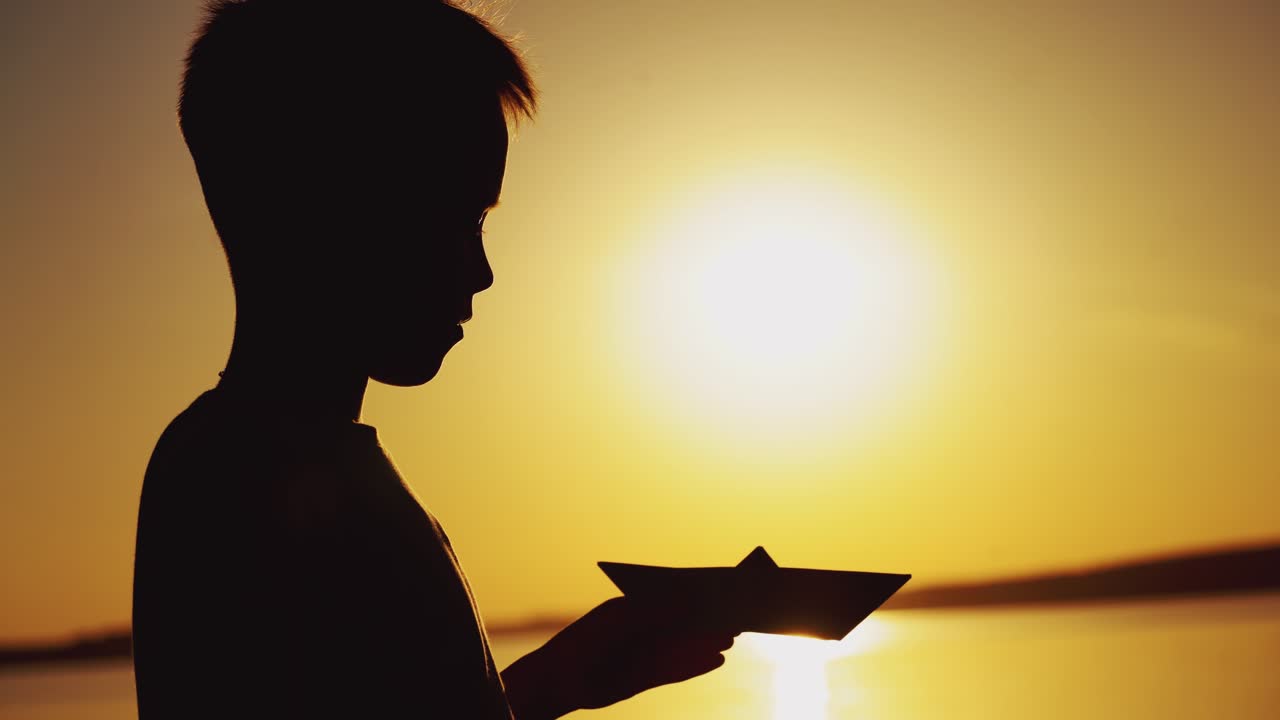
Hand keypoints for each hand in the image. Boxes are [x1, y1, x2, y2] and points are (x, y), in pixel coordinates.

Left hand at [501, 596, 737, 719]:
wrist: (561, 680)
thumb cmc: (588, 641)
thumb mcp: (624, 621)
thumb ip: (658, 611)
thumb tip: (692, 601)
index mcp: (635, 605)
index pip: (672, 593)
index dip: (698, 590)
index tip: (724, 584)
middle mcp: (643, 627)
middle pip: (681, 620)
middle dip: (708, 615)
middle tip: (740, 609)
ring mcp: (646, 652)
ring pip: (683, 645)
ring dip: (708, 641)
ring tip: (735, 635)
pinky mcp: (647, 676)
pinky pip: (679, 669)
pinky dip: (698, 664)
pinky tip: (719, 659)